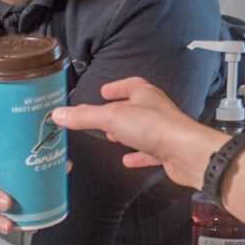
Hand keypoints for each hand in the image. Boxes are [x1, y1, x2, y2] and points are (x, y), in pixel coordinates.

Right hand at [50, 78, 225, 188]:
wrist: (186, 152)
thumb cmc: (155, 127)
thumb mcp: (112, 118)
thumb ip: (85, 116)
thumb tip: (59, 113)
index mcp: (145, 94)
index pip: (130, 84)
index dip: (116, 87)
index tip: (104, 91)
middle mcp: (155, 110)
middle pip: (136, 107)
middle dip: (120, 111)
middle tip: (103, 116)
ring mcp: (162, 131)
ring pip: (142, 129)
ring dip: (128, 132)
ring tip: (112, 137)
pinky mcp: (167, 151)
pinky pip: (150, 152)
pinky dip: (138, 155)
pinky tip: (127, 160)